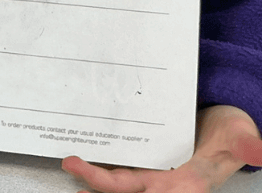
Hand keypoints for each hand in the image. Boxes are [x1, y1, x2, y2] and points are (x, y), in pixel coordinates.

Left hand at [62, 105, 261, 191]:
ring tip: (70, 166)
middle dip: (98, 182)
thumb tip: (257, 151)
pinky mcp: (143, 159)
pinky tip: (81, 155)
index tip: (104, 187)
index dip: (125, 190)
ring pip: (119, 182)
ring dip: (94, 178)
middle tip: (73, 167)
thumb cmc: (229, 133)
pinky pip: (118, 167)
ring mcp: (152, 172)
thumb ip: (244, 144)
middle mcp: (164, 182)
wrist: (224, 126)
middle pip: (126, 189)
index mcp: (186, 184)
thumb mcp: (239, 135)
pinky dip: (100, 164)